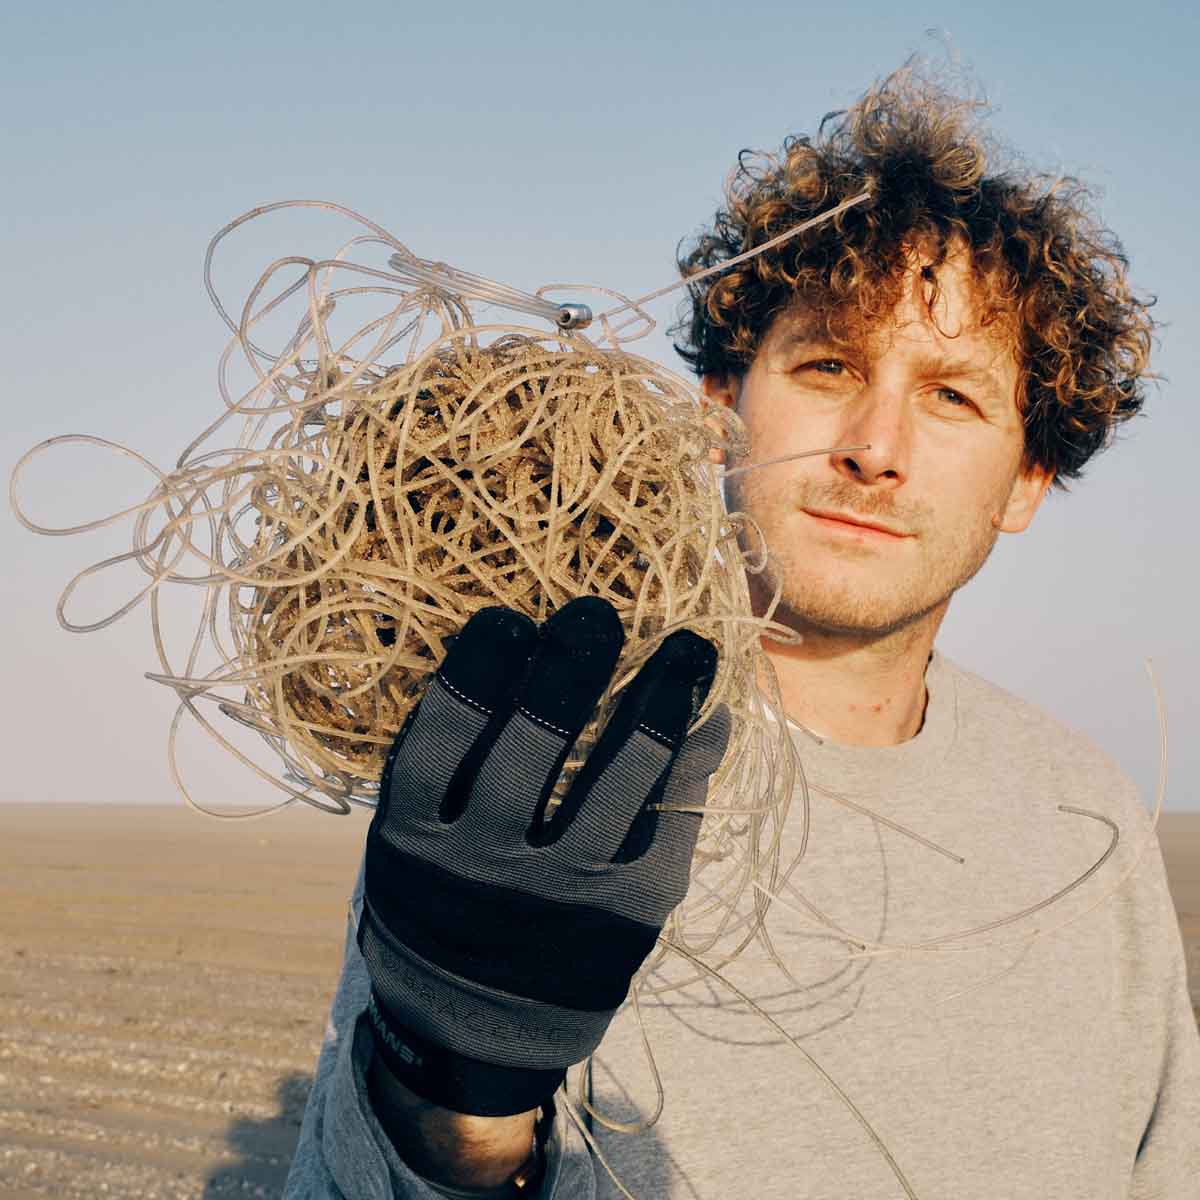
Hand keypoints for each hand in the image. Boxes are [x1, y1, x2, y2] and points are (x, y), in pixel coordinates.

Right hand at [358, 595, 729, 1116]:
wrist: (474, 1039)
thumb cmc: (438, 913)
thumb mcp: (408, 845)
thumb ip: (440, 770)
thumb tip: (504, 658)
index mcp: (417, 841)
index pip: (447, 730)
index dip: (481, 664)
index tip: (509, 620)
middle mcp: (487, 865)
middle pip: (536, 738)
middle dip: (573, 662)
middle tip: (596, 613)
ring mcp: (563, 894)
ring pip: (621, 775)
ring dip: (660, 698)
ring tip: (688, 647)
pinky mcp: (628, 917)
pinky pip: (671, 822)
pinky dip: (695, 762)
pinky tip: (710, 718)